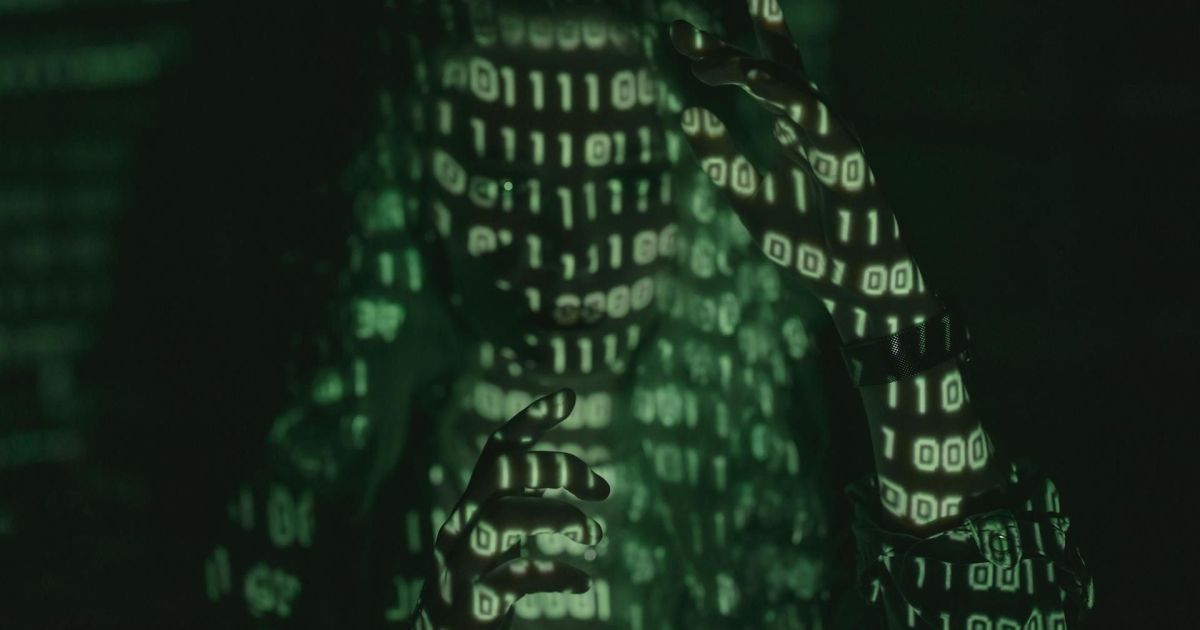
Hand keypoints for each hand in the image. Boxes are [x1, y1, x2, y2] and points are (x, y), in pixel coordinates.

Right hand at [410, 389, 609, 628]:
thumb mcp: (494, 542)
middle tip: (603, 488)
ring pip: (504, 518)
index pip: (497, 451)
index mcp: (471, 509)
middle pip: (503, 474)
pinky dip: (553, 573)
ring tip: (596, 535)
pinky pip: (510, 577)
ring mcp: (460, 566)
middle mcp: (459, 529)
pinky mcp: (468, 605)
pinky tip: (582, 582)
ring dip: (561, 518)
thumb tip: (550, 471)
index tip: (569, 397)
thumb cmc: (475, 592)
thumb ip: (515, 506)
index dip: (530, 420)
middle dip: (557, 468)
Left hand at [670, 2, 941, 340]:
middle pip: (769, 69)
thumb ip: (722, 160)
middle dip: (726, 49)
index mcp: (791, 130)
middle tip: (678, 33)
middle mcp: (813, 124)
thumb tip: (688, 113)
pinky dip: (786, 94)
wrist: (854, 288)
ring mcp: (832, 136)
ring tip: (707, 64)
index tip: (676, 36)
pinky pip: (816, 115)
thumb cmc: (809, 247)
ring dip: (749, 69)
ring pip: (791, 85)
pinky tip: (754, 80)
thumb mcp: (749, 199)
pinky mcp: (847, 157)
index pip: (756, 78)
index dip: (721, 52)